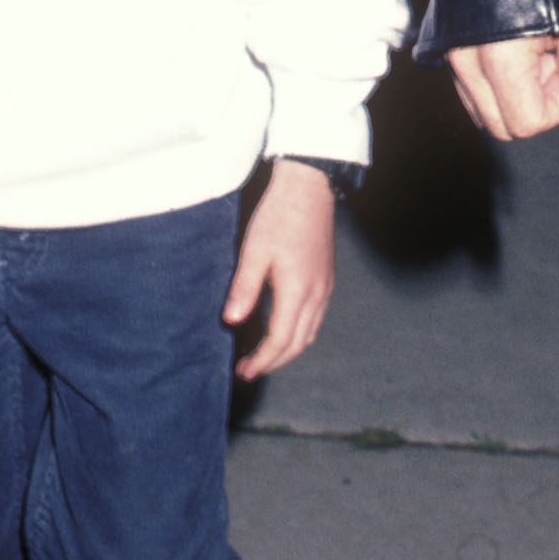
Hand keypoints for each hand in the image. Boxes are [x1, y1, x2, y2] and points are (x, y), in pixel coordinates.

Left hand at [224, 160, 335, 380]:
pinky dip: (299, 332)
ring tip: (264, 354)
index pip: (281, 340)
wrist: (309, 188)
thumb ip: (244, 288)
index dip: (262, 360)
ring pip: (310, 332)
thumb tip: (231, 320)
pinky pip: (316, 317)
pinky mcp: (327, 278)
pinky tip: (282, 327)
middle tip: (250, 369)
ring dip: (288, 349)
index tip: (244, 371)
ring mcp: (326, 286)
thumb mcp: (254, 251)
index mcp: (298, 290)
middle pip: (299, 343)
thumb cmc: (279, 216)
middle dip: (274, 361)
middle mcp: (317, 294)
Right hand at [446, 31, 558, 142]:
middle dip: (532, 103)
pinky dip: (493, 82)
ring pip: (484, 112)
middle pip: (502, 126)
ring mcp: (452, 56)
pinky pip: (470, 90)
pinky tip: (511, 46)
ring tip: (530, 50)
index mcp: (501, 60)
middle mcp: (468, 63)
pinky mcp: (445, 49)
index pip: (527, 124)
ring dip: (511, 93)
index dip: (555, 105)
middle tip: (548, 60)